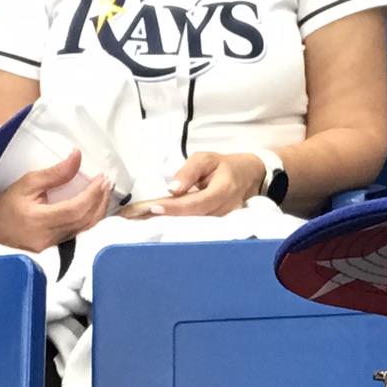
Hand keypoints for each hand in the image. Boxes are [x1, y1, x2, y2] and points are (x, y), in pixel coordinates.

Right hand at [0, 148, 113, 251]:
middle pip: (85, 221)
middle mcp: (48, 237)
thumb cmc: (4, 205)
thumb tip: (77, 157)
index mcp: (39, 220)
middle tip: (107, 182)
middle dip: (100, 200)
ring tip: (104, 192)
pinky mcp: (54, 248)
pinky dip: (89, 219)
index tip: (102, 177)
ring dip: (98, 210)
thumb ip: (55, 173)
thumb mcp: (26, 183)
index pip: (76, 208)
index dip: (93, 194)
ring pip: (84, 229)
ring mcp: (52, 246)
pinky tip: (94, 206)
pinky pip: (78, 233)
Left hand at [142, 150, 265, 219]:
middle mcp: (224, 210)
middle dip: (166, 218)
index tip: (154, 208)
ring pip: (193, 225)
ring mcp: (222, 221)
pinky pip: (196, 227)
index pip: (196, 203)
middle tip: (139, 217)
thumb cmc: (223, 166)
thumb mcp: (206, 159)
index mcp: (223, 190)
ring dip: (169, 223)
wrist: (247, 176)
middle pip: (192, 218)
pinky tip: (159, 222)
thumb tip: (172, 188)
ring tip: (143, 219)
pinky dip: (177, 224)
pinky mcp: (218, 227)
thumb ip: (189, 171)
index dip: (175, 208)